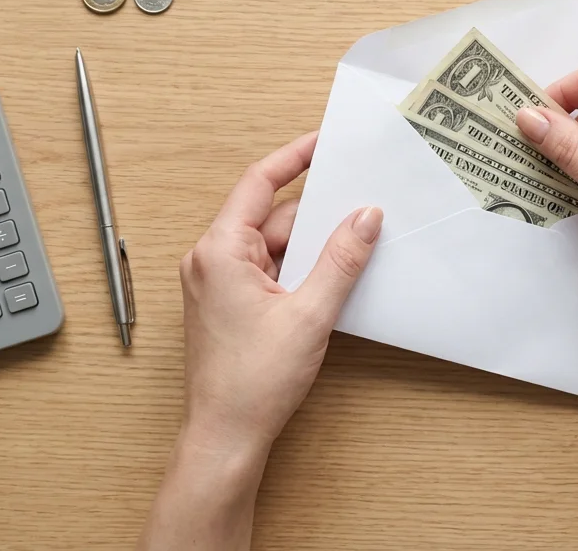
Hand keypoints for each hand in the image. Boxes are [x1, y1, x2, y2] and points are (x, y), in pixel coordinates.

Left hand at [179, 131, 383, 453]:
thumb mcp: (309, 314)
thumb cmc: (252, 382)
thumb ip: (341, 260)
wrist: (226, 436)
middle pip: (273, 217)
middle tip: (362, 203)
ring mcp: (217, 283)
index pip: (259, 183)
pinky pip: (269, 269)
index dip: (294, 157)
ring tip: (354, 246)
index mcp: (219, 251)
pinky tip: (331, 277)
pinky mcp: (229, 303)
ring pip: (274, 246)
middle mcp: (211, 260)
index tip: (325, 141)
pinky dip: (299, 269)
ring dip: (311, 247)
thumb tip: (366, 217)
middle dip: (317, 214)